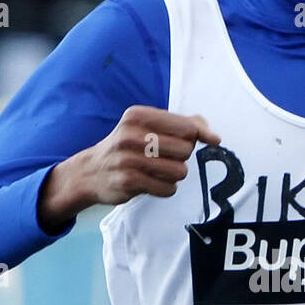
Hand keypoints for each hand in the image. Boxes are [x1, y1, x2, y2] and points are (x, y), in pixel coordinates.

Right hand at [38, 106, 219, 231]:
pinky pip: (168, 188)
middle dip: (182, 157)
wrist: (91, 171)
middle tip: (165, 158)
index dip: (199, 136)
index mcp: (138, 115)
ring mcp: (128, 159)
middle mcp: (131, 134)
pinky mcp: (128, 182)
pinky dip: (166, 188)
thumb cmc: (129, 146)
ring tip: (159, 171)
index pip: (186, 126)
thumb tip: (214, 137)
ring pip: (179, 171)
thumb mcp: (149, 126)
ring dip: (175, 175)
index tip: (208, 141)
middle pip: (186, 150)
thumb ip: (184, 124)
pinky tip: (153, 183)